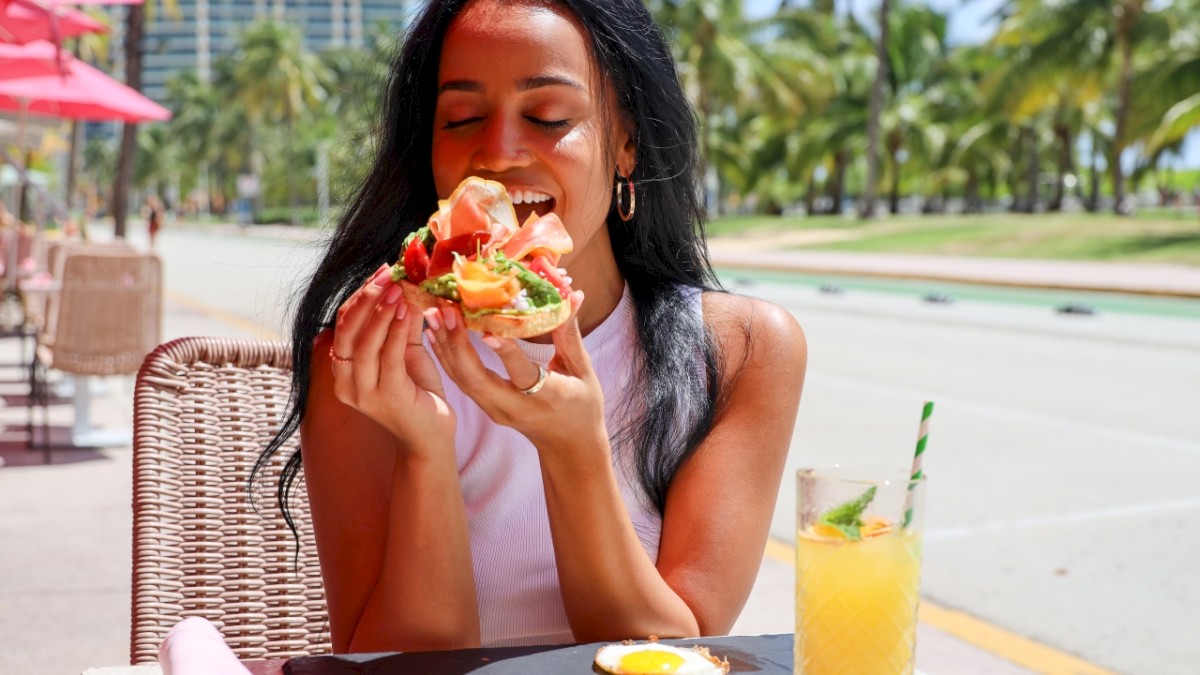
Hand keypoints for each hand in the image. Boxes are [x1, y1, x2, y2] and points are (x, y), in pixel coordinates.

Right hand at [329, 265, 455, 451]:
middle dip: (366, 298)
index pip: (343, 324)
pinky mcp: (387, 397)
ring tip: (396, 289)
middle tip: (386, 274)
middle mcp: (347, 383)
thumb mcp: (406, 353)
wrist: (432, 436)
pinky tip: (405, 311)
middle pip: (347, 330)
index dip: (359, 296)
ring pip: (364, 343)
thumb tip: (403, 285)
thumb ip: (400, 324)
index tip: (380, 273)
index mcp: (344, 370)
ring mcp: (364, 393)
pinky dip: (394, 331)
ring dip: (380, 312)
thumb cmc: (418, 394)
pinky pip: (387, 357)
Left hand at [422, 291, 606, 460]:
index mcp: (546, 397)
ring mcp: (496, 410)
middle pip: (477, 379)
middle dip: (457, 344)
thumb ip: (570, 334)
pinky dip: (446, 356)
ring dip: (445, 346)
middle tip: (446, 310)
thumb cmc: (582, 407)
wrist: (569, 447)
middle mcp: (514, 407)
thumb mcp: (583, 372)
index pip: (522, 374)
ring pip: (462, 379)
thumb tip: (573, 295)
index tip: (486, 330)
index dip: (505, 352)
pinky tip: (435, 334)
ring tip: (433, 314)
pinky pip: (461, 381)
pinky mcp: (486, 407)